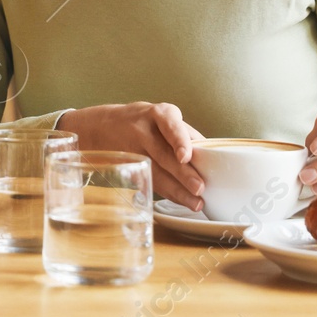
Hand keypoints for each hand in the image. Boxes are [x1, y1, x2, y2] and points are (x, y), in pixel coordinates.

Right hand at [62, 102, 205, 210]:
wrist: (101, 126)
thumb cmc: (144, 122)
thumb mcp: (160, 117)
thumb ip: (185, 134)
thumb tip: (215, 158)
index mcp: (158, 114)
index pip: (170, 126)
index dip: (178, 141)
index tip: (185, 156)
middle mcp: (143, 129)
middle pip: (164, 154)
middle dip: (183, 174)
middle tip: (200, 188)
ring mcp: (132, 149)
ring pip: (156, 172)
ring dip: (178, 190)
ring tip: (196, 202)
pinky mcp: (127, 166)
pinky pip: (148, 180)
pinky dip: (165, 192)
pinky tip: (179, 199)